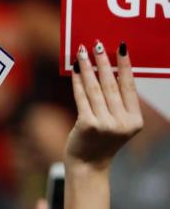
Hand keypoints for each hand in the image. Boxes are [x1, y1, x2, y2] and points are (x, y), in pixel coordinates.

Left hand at [65, 41, 141, 168]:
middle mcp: (123, 122)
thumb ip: (116, 102)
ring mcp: (106, 124)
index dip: (125, 65)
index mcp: (135, 120)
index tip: (121, 47)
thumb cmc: (100, 140)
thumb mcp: (116, 123)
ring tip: (82, 52)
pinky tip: (73, 69)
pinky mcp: (87, 124)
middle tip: (98, 44)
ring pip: (95, 88)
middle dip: (104, 62)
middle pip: (111, 84)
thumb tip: (107, 69)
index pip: (130, 87)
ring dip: (88, 67)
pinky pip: (81, 97)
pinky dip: (77, 81)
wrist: (87, 164)